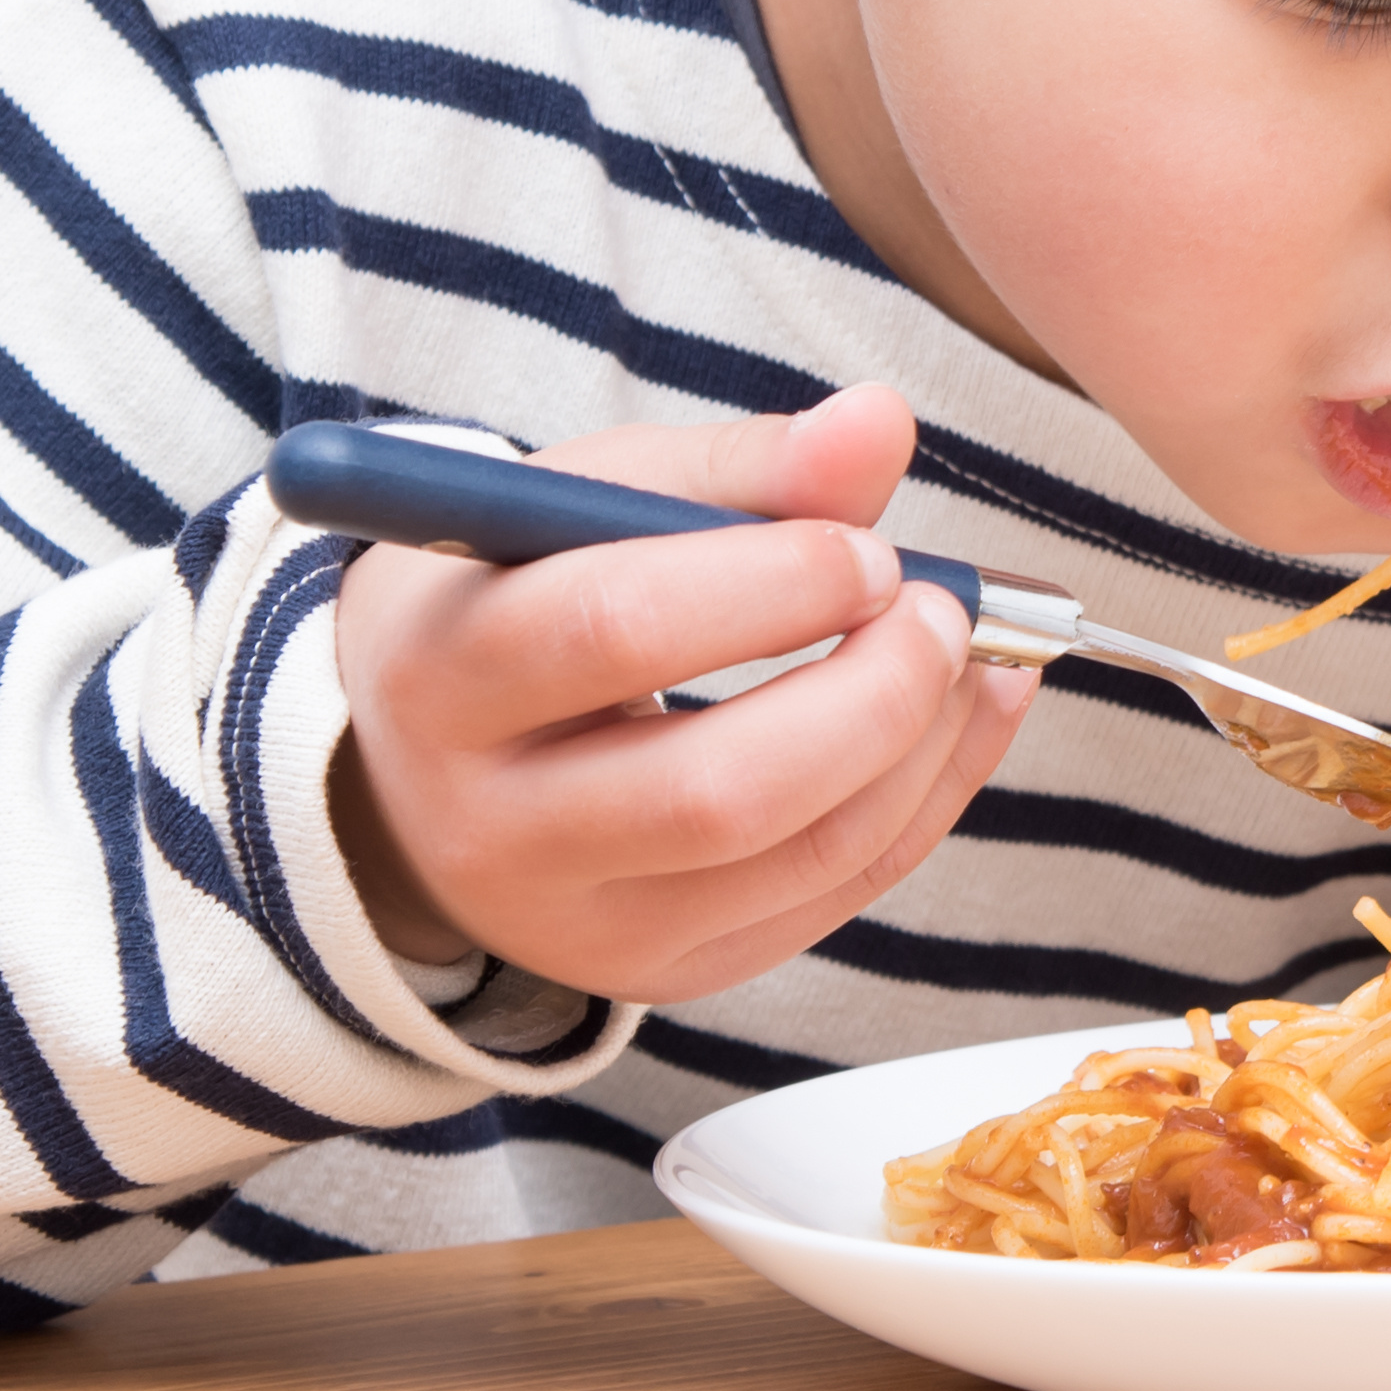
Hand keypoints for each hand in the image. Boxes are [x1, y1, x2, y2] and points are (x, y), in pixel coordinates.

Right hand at [323, 386, 1031, 1003]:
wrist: (418, 760)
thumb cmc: (518, 597)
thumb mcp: (586, 504)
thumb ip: (738, 467)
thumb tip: (881, 423)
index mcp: (442, 678)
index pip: (613, 628)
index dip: (772, 580)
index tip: (868, 547)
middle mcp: (492, 830)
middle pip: (716, 789)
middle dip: (873, 691)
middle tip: (942, 610)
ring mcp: (578, 926)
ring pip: (800, 855)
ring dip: (926, 744)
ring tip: (972, 651)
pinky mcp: (662, 968)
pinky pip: (835, 895)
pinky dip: (930, 796)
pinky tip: (965, 712)